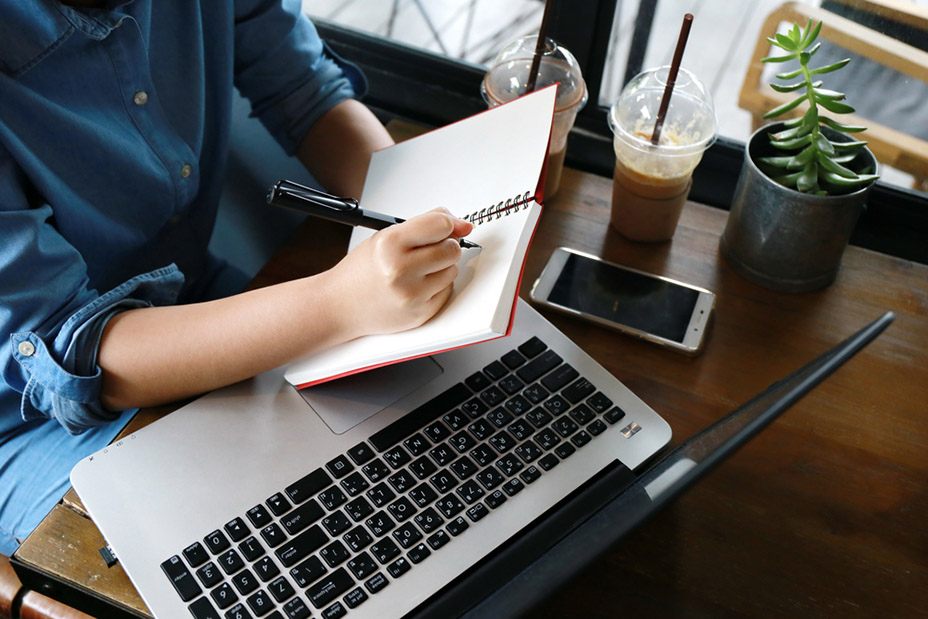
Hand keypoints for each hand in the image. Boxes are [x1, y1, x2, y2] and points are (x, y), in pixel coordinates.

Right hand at [325, 208, 474, 337]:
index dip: (447, 225)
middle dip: (444, 246)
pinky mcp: (420, 314)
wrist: (340, 305)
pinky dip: (437, 287)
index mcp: (390, 244)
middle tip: (425, 251)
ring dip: (441, 268)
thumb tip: (463, 225)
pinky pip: (447, 291)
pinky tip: (416, 286)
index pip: (441, 224)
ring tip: (417, 270)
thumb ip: (425, 224)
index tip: (446, 228)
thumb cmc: (362, 270)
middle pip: (452, 249)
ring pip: (452, 270)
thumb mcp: (386, 236)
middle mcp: (401, 270)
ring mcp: (412, 295)